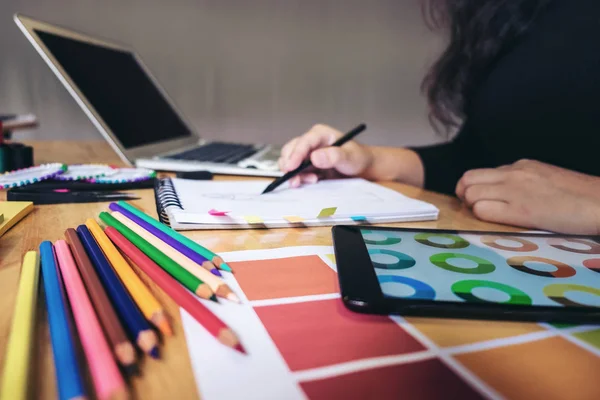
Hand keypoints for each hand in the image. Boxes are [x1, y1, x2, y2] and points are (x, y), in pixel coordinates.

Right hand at [278, 124, 373, 187]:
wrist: (361, 169)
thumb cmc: (358, 158)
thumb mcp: (350, 157)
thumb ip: (334, 156)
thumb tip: (314, 157)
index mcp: (320, 134)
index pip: (303, 142)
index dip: (295, 154)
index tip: (291, 167)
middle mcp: (311, 142)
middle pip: (290, 151)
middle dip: (290, 165)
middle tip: (297, 179)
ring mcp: (307, 154)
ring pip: (289, 162)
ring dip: (295, 174)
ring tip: (312, 180)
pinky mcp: (307, 166)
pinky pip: (295, 172)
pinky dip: (298, 178)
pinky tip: (310, 181)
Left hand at [456, 160, 599, 233]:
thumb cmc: (578, 197)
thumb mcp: (545, 178)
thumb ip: (521, 182)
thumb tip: (501, 193)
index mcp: (520, 166)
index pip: (480, 173)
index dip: (474, 188)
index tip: (478, 200)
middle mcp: (513, 174)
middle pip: (467, 179)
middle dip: (463, 195)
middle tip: (472, 210)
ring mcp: (515, 191)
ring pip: (470, 194)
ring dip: (471, 207)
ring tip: (486, 218)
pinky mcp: (520, 211)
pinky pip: (482, 210)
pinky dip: (481, 217)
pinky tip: (495, 223)